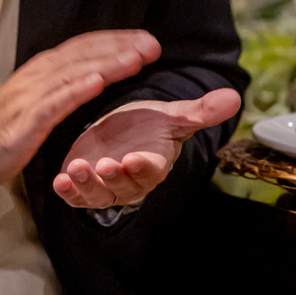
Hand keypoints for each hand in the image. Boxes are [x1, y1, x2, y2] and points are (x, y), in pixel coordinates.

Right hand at [0, 30, 161, 186]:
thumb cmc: (7, 126)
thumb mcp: (37, 97)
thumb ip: (62, 83)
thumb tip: (93, 71)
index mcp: (43, 69)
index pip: (84, 47)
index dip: (115, 40)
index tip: (145, 40)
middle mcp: (38, 75)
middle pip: (84, 54)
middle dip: (119, 47)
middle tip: (151, 45)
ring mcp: (31, 95)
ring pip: (74, 73)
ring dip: (106, 63)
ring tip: (134, 58)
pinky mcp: (26, 119)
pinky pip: (55, 102)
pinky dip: (76, 90)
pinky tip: (97, 83)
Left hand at [52, 87, 242, 209]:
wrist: (122, 134)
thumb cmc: (148, 126)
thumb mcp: (172, 116)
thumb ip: (200, 112)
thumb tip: (236, 97)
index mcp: (153, 163)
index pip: (151, 169)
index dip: (143, 166)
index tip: (135, 159)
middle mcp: (130, 180)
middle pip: (123, 185)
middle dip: (113, 177)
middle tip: (104, 165)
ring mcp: (106, 187)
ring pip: (98, 193)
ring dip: (87, 184)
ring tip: (76, 168)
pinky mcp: (84, 188)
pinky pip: (77, 197)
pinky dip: (68, 192)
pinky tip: (59, 181)